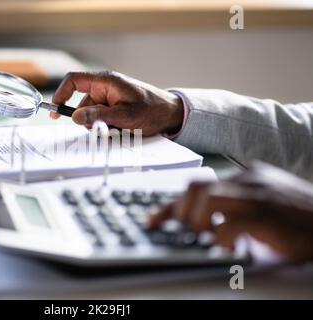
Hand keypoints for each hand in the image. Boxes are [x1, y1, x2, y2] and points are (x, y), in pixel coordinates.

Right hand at [51, 71, 183, 135]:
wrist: (171, 114)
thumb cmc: (152, 110)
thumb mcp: (125, 116)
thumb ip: (98, 116)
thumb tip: (74, 117)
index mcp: (106, 81)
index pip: (74, 80)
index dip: (61, 94)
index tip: (56, 111)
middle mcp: (105, 88)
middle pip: (82, 104)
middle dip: (88, 120)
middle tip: (103, 130)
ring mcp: (109, 98)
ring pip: (90, 114)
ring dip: (99, 126)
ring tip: (118, 130)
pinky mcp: (113, 108)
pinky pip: (100, 119)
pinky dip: (106, 127)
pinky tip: (120, 130)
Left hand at [149, 162, 312, 261]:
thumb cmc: (296, 219)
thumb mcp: (259, 208)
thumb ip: (231, 210)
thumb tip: (198, 226)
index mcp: (244, 178)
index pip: (195, 186)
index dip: (169, 206)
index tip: (152, 220)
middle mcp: (248, 180)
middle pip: (195, 187)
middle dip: (179, 212)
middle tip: (183, 232)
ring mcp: (258, 194)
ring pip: (206, 198)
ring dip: (197, 222)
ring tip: (205, 238)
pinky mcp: (269, 213)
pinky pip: (232, 222)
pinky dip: (222, 237)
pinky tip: (230, 247)